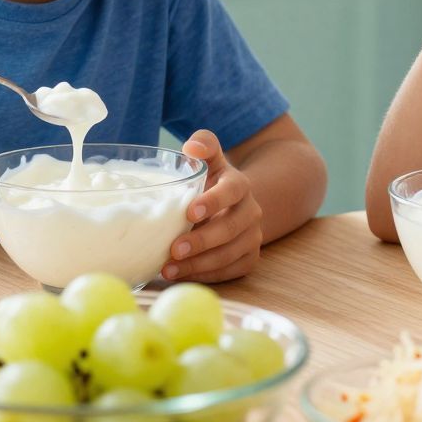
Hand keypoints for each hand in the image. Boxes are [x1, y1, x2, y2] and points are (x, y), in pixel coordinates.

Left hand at [163, 130, 263, 282]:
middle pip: (230, 229)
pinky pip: (229, 272)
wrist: (236, 206)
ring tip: (168, 269)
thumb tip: (191, 147)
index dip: (213, 202)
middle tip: (173, 249)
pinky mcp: (249, 259)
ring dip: (198, 264)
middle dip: (201, 241)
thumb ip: (203, 145)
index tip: (189, 212)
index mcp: (240, 185)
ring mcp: (252, 238)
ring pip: (229, 255)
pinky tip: (181, 275)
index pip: (231, 191)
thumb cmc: (212, 182)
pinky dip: (205, 275)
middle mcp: (251, 212)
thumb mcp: (210, 160)